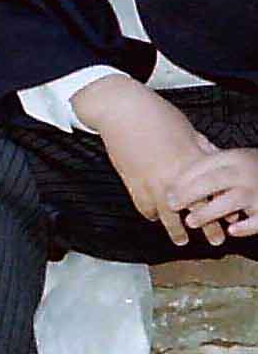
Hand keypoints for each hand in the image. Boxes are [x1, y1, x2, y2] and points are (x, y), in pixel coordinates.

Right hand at [76, 77, 222, 245]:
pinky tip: (155, 217)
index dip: (224, 208)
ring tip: (182, 240)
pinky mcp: (134, 185)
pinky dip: (151, 215)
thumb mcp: (188, 130)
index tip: (230, 219)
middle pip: (196, 210)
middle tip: (216, 240)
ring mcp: (153, 183)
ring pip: (168, 217)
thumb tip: (217, 160)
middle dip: (208, 228)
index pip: (213, 192)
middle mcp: (174, 176)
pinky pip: (145, 208)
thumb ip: (203, 149)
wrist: (123, 113)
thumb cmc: (155, 115)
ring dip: (177, 231)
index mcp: (191, 161)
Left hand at [167, 148, 257, 238]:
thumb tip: (178, 177)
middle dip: (190, 194)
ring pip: (231, 202)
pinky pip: (256, 221)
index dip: (184, 178)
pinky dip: (244, 226)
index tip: (168, 190)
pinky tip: (232, 230)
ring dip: (209, 213)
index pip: (205, 165)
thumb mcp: (238, 160)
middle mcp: (247, 173)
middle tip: (172, 205)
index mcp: (237, 158)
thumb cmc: (256, 170)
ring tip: (191, 222)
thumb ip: (215, 166)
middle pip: (214, 182)